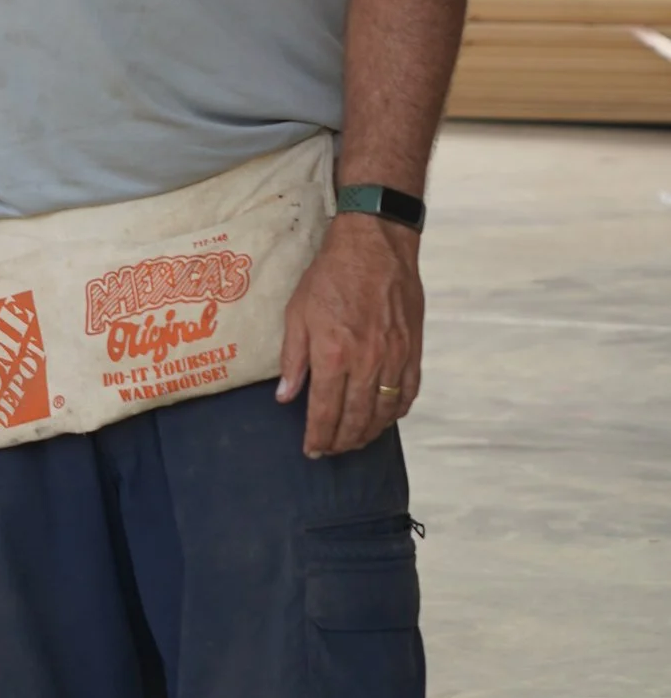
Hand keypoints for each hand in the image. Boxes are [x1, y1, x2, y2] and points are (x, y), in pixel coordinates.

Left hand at [277, 213, 422, 456]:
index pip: (325, 411)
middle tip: (331, 451)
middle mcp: (367, 362)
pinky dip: (397, 412)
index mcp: (333, 354)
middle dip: (341, 441)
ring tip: (355, 441)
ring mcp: (394, 357)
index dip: (318, 436)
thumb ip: (292, 359)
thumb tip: (286, 397)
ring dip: (369, 433)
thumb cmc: (330, 276)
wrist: (374, 246)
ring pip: (384, 411)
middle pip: (355, 418)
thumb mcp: (297, 314)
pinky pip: (409, 392)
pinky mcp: (413, 349)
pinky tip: (385, 418)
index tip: (311, 450)